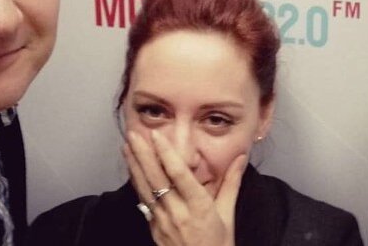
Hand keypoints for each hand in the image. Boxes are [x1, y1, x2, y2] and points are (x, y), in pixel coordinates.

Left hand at [124, 130, 247, 245]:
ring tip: (126, 145)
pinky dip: (137, 183)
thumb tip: (240, 157)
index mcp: (199, 207)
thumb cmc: (218, 245)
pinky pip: (143, 201)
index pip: (179, 175)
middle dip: (143, 154)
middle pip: (156, 179)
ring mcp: (163, 221)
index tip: (156, 135)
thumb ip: (232, 183)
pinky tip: (132, 170)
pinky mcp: (154, 227)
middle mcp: (178, 212)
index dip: (166, 153)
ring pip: (145, 189)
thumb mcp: (228, 214)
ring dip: (134, 166)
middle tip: (133, 134)